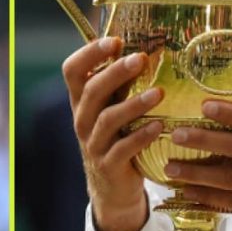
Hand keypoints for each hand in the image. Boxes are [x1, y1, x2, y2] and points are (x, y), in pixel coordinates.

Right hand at [62, 36, 164, 230]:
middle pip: (92, 90)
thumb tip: (148, 46)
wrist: (112, 189)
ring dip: (134, 104)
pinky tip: (159, 127)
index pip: (72, 70)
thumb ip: (121, 84)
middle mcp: (82, 119)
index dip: (89, 53)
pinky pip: (123, 149)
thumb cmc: (117, 138)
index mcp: (81, 101)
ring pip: (108, 119)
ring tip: (159, 93)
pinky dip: (141, 136)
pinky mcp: (109, 165)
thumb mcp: (112, 109)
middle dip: (116, 72)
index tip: (115, 41)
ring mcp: (93, 144)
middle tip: (141, 58)